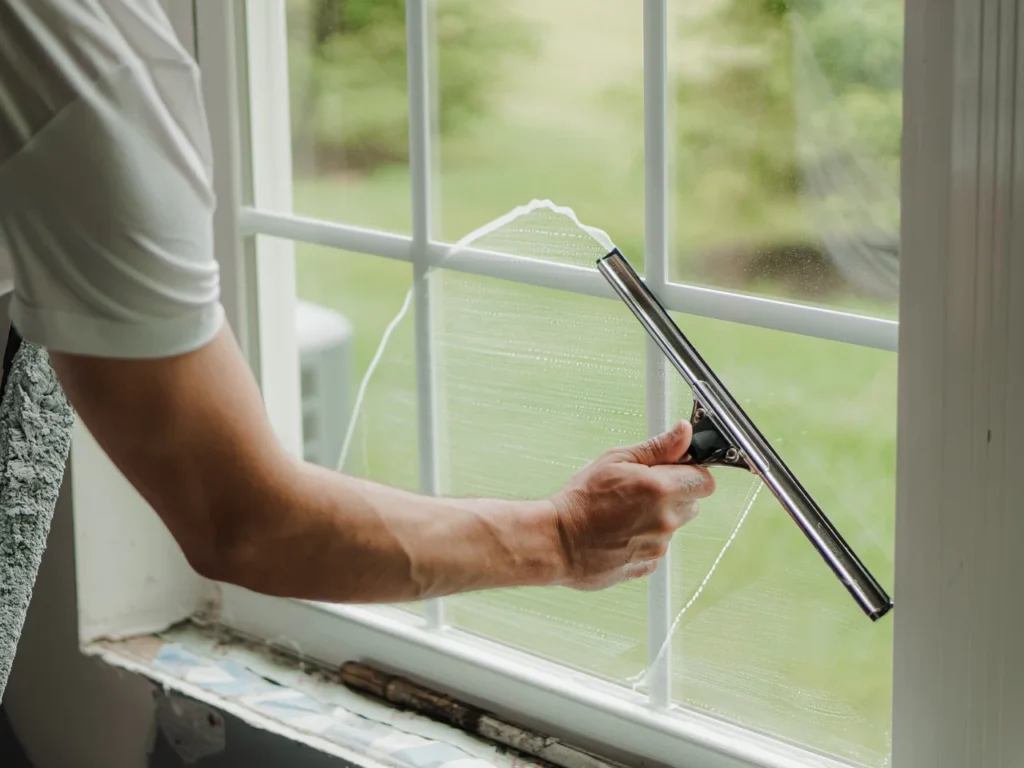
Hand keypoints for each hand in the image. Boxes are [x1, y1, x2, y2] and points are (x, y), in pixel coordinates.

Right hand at [549, 421, 714, 589]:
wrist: (556, 542)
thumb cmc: (580, 499)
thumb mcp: (616, 460)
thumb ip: (658, 447)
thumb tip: (684, 432)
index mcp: (660, 489)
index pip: (704, 481)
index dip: (690, 473)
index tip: (673, 471)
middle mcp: (665, 520)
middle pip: (692, 504)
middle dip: (675, 495)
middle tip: (642, 490)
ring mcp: (657, 546)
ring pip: (672, 527)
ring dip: (658, 518)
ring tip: (624, 513)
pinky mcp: (647, 565)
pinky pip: (656, 547)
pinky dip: (643, 539)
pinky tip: (619, 532)